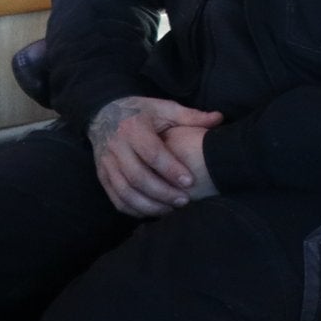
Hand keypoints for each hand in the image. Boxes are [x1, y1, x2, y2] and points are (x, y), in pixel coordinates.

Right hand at [87, 96, 221, 216]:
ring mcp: (106, 163)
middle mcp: (116, 146)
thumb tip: (219, 118)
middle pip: (137, 177)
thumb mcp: (165, 108)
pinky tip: (153, 211)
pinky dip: (134, 209)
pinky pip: (116, 199)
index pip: (152, 153)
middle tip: (184, 200)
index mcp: (133, 128)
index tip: (190, 181)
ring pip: (125, 192)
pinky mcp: (102, 176)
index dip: (171, 169)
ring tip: (171, 209)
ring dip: (149, 205)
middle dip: (162, 192)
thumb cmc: (142, 112)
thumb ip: (191, 116)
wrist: (105, 114)